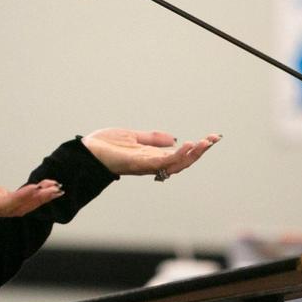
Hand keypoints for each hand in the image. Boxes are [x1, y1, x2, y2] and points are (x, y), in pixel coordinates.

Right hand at [0, 155, 64, 216]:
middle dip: (37, 200)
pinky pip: (19, 201)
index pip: (4, 204)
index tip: (35, 188)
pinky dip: (33, 195)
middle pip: (18, 208)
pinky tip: (44, 187)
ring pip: (21, 207)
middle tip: (55, 189)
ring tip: (56, 188)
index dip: (20, 198)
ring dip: (39, 199)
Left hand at [80, 129, 219, 178]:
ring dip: (193, 154)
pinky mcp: (140, 163)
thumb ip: (152, 138)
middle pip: (182, 161)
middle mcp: (152, 163)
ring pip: (177, 163)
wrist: (86, 152)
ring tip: (206, 142)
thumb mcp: (132, 136)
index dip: (195, 148)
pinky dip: (177, 155)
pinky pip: (163, 161)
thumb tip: (173, 138)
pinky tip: (187, 144)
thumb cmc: (104, 146)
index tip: (211, 137)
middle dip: (200, 151)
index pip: (179, 154)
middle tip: (215, 139)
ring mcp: (147, 164)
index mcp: (151, 156)